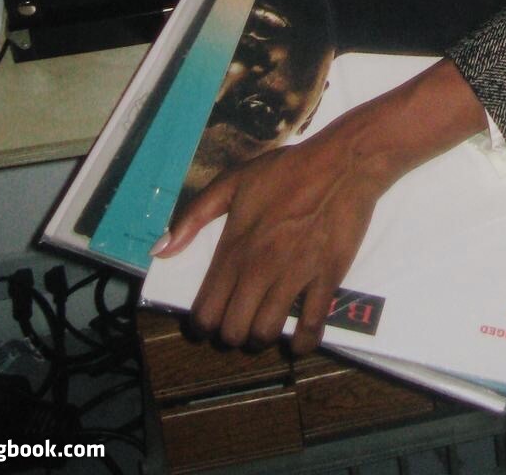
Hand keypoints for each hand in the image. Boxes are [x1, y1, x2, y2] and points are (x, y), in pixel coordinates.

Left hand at [154, 58, 484, 351]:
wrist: (343, 162)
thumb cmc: (287, 170)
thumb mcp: (234, 181)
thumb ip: (194, 215)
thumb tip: (161, 250)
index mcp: (234, 248)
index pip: (206, 312)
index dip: (202, 327)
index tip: (207, 323)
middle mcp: (260, 268)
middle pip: (233, 331)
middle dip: (231, 335)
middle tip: (239, 324)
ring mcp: (294, 276)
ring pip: (267, 333)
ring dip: (262, 338)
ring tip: (264, 328)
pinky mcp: (326, 278)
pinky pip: (311, 326)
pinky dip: (302, 342)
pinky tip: (298, 341)